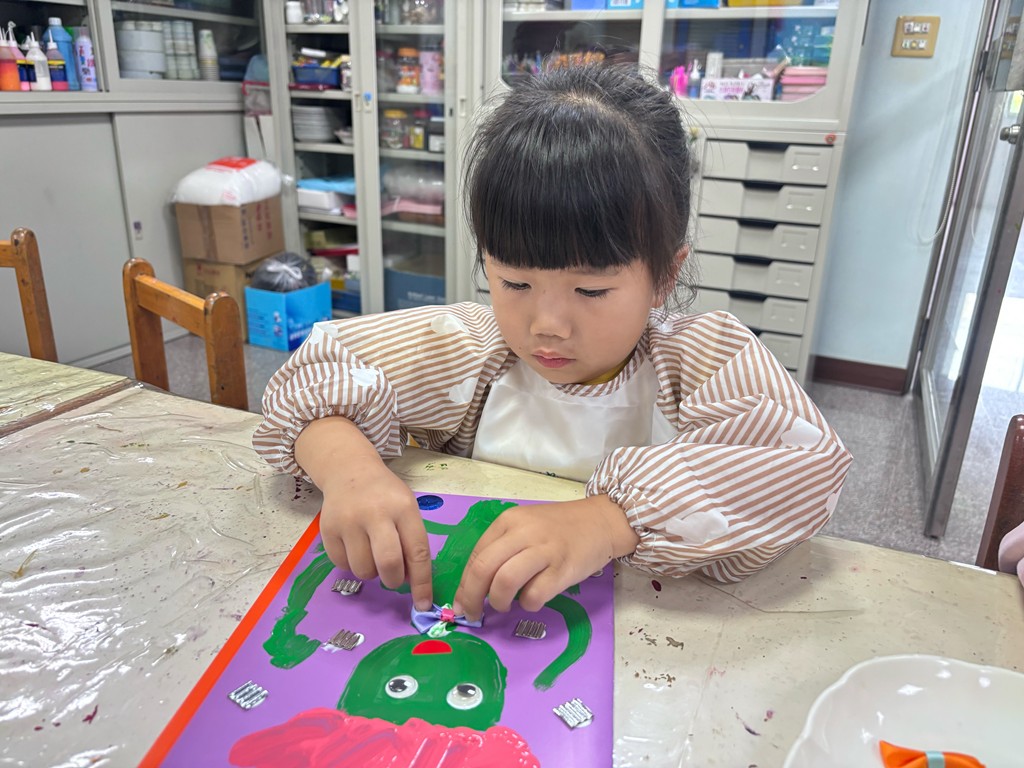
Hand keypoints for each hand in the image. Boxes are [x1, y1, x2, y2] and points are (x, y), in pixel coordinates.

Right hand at [295, 416, 432, 609]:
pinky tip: (355, 546)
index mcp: (403, 508)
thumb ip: (411, 541)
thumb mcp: (406, 508)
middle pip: (388, 563)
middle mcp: (375, 513)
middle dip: (393, 579)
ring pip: (363, 570)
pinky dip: (351, 564)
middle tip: (393, 576)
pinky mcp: (327, 529)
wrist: (349, 471)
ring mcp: (349, 521)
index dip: (422, 583)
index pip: (417, 551)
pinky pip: (342, 565)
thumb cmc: (385, 495)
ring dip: (371, 572)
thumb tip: (412, 582)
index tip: (423, 604)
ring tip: (372, 554)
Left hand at [452, 495, 638, 621]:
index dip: (464, 585)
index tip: (461, 603)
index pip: (476, 556)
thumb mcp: (525, 527)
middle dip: (471, 598)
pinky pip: (534, 595)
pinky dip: (527, 604)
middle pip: (483, 569)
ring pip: (504, 582)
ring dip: (498, 602)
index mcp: (508, 522)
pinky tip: (533, 599)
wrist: (600, 521)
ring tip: (505, 605)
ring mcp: (544, 551)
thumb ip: (502, 548)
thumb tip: (475, 586)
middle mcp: (523, 533)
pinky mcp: (563, 569)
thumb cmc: (558, 528)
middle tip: (472, 614)